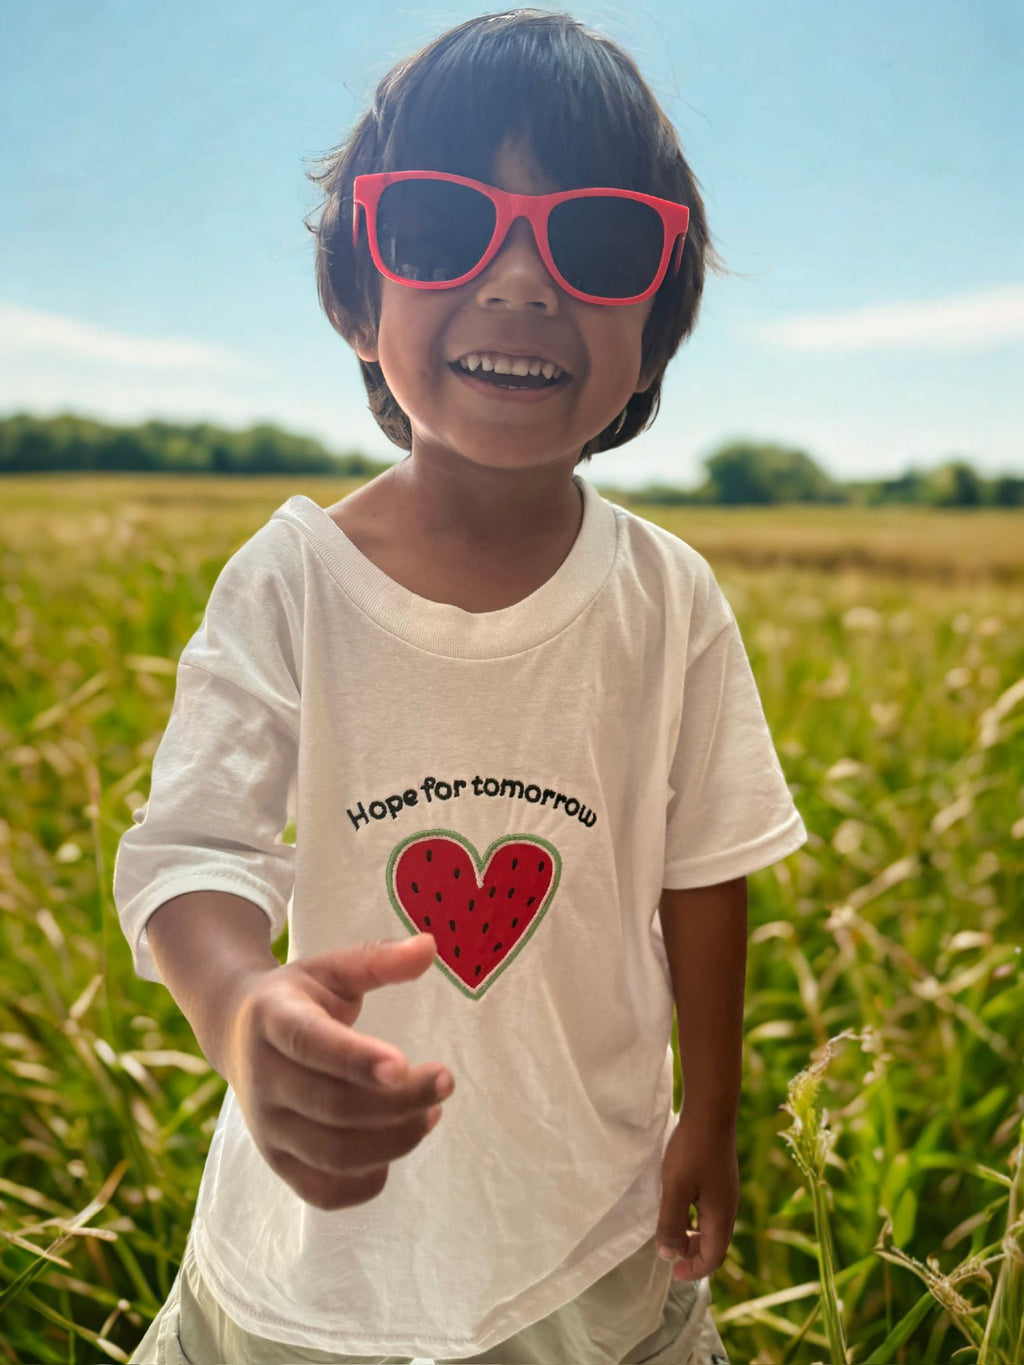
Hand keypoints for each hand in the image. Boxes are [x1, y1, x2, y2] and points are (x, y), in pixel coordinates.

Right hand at [221, 933, 453, 1209]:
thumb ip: (378, 959)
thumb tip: (430, 947)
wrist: (236, 1032)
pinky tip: (395, 1146)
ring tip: (432, 1111)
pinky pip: (324, 1192)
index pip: (312, 1045)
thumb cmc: (299, 996)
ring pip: (334, 1154)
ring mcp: (267, 1128)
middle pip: (334, 1106)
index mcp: (273, 1020)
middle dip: (400, 1102)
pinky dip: (367, 1181)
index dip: (356, 1058)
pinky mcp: (277, 1163)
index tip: (404, 1064)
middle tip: (446, 1080)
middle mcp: (263, 1079)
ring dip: (394, 1140)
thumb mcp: (331, 968)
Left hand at [655, 1112, 738, 1281]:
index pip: (713, 1257)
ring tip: (671, 1229)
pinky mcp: (720, 1175)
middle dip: (693, 1252)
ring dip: (693, 1233)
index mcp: (720, 1216)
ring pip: (711, 1224)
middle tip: (669, 1251)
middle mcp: (728, 1206)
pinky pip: (709, 1207)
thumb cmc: (691, 1151)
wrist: (711, 1110)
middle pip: (714, 1242)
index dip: (694, 1269)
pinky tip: (679, 1202)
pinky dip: (695, 1216)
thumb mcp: (675, 1189)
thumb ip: (671, 1224)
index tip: (673, 1272)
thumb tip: (668, 1255)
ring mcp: (726, 1190)